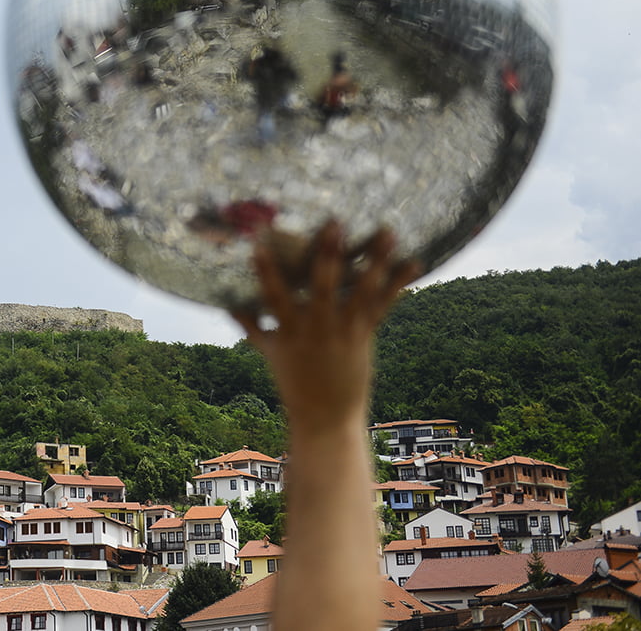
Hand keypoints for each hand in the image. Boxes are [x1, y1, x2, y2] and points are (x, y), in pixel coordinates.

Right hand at [231, 221, 419, 428]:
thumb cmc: (293, 382)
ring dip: (375, 260)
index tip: (257, 245)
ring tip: (386, 231)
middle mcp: (317, 327)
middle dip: (328, 255)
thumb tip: (228, 304)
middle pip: (323, 286)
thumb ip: (251, 326)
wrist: (325, 417)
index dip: (266, 271)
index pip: (274, 295)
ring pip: (361, 290)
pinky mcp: (364, 334)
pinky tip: (413, 261)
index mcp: (289, 329)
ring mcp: (343, 330)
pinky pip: (383, 305)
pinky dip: (398, 283)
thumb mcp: (269, 353)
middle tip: (334, 224)